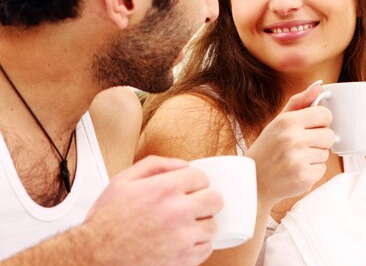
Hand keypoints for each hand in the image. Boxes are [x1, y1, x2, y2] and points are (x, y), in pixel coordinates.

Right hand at [84, 155, 222, 265]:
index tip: (190, 188)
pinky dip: (198, 244)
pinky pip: (207, 248)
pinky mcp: (183, 260)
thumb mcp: (123, 181)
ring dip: (201, 224)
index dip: (196, 182)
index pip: (202, 177)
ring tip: (185, 225)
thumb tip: (182, 164)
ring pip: (212, 225)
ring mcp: (182, 237)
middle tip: (193, 205)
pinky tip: (184, 241)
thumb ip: (154, 165)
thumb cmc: (107, 220)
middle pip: (215, 199)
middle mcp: (177, 211)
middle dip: (205, 200)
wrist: (94, 256)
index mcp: (164, 189)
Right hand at [246, 82, 334, 205]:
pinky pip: (322, 169)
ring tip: (296, 159)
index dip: (321, 121)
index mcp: (287, 122)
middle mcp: (293, 139)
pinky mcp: (304, 177)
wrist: (253, 181)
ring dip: (315, 157)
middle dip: (319, 141)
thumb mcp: (278, 122)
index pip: (325, 114)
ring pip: (326, 153)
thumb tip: (319, 86)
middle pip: (329, 135)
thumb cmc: (267, 149)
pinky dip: (312, 171)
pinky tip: (296, 170)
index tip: (312, 127)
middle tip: (301, 146)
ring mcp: (299, 159)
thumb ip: (299, 102)